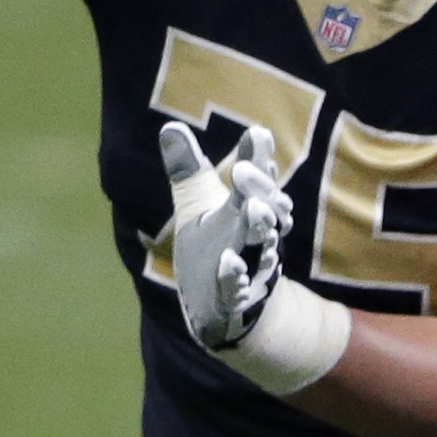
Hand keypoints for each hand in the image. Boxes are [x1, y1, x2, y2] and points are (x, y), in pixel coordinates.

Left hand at [158, 119, 351, 393]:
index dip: (257, 160)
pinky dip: (234, 276)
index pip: (256, 183)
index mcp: (247, 214)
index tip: (256, 133)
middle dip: (261, 191)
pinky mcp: (234, 300)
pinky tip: (228, 261)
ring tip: (256, 209)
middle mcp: (253, 239)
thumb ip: (189, 169)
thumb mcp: (198, 207)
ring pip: (260, 248)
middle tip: (246, 170)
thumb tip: (171, 126)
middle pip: (265, 212)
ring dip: (260, 228)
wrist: (225, 310)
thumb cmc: (214, 250)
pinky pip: (237, 288)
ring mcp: (248, 269)